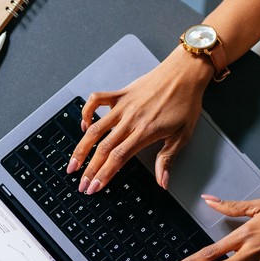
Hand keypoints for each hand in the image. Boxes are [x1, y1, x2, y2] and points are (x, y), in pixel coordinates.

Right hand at [68, 49, 212, 194]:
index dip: (104, 175)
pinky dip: (86, 112)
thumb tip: (162, 182)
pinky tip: (84, 125)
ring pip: (95, 129)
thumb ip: (167, 159)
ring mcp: (123, 106)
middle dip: (90, 169)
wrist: (185, 73)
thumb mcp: (182, 135)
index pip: (118, 158)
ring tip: (73, 163)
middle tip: (81, 184)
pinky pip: (96, 100)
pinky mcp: (121, 93)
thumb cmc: (186, 102)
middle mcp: (131, 120)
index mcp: (145, 132)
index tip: (95, 187)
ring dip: (81, 148)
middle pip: (103, 148)